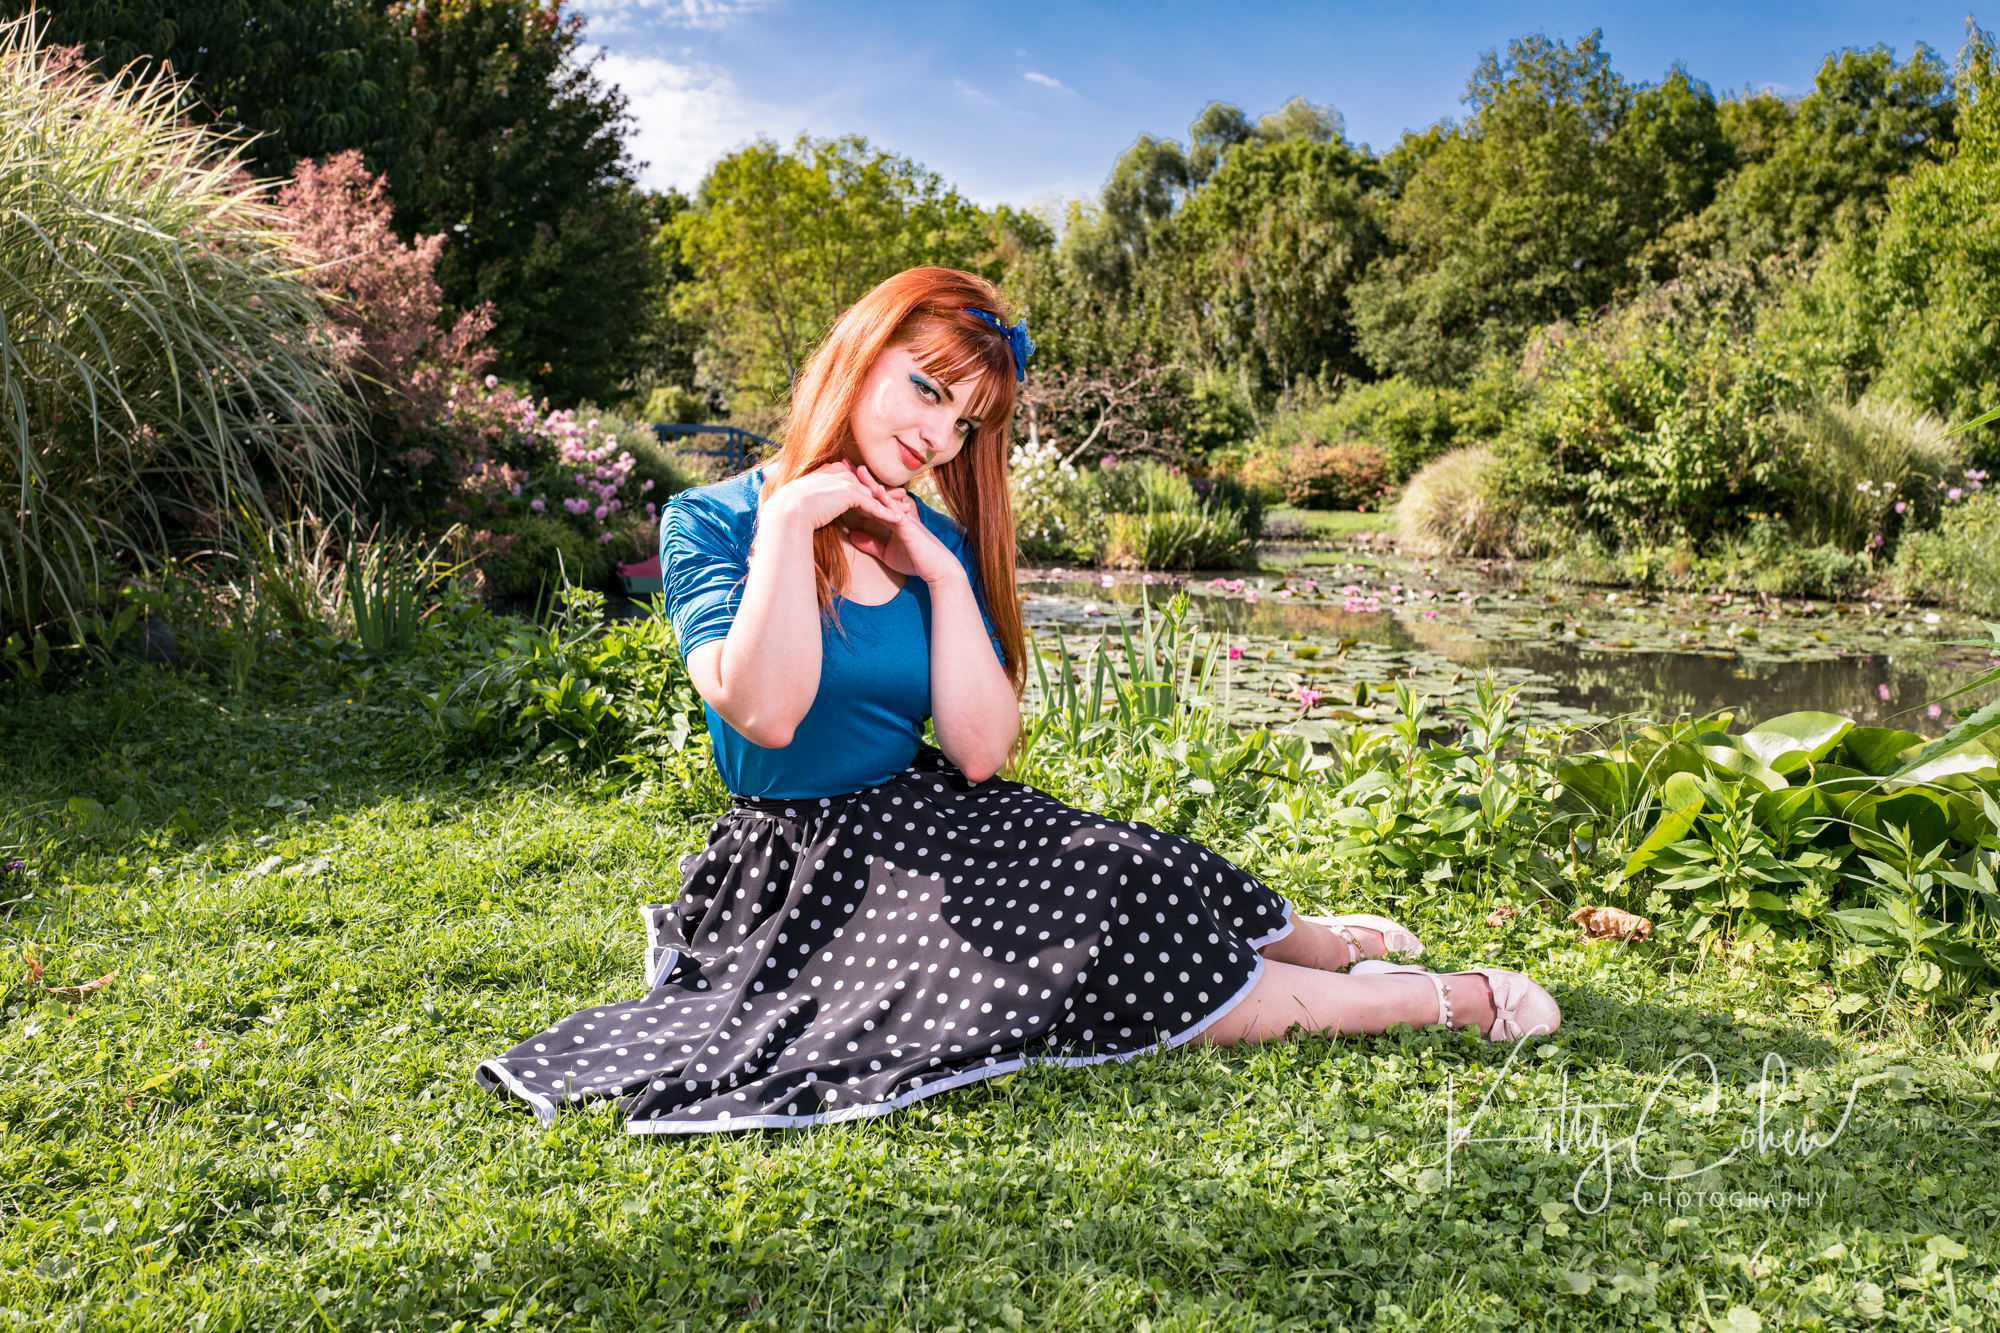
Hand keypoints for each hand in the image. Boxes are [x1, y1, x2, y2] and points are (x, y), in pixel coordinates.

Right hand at [762, 460, 901, 532]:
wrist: (788, 510)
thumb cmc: (792, 509)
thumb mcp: (806, 500)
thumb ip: (817, 499)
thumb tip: (818, 508)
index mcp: (829, 472)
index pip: (855, 480)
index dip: (869, 488)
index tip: (880, 493)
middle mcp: (839, 473)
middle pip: (868, 485)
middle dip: (886, 493)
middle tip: (902, 498)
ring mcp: (845, 481)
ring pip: (874, 495)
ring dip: (891, 504)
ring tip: (907, 511)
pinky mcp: (850, 493)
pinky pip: (873, 505)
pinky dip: (887, 513)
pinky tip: (898, 520)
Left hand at [842, 465, 962, 586]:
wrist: (939, 569)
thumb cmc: (916, 561)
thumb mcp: (887, 553)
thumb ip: (871, 543)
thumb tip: (851, 535)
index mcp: (892, 520)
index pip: (872, 502)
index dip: (858, 491)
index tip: (843, 479)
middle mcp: (898, 515)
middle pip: (877, 495)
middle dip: (862, 481)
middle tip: (846, 465)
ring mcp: (904, 519)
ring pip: (886, 498)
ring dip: (872, 484)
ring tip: (858, 469)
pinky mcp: (910, 527)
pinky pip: (896, 510)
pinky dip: (886, 500)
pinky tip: (876, 490)